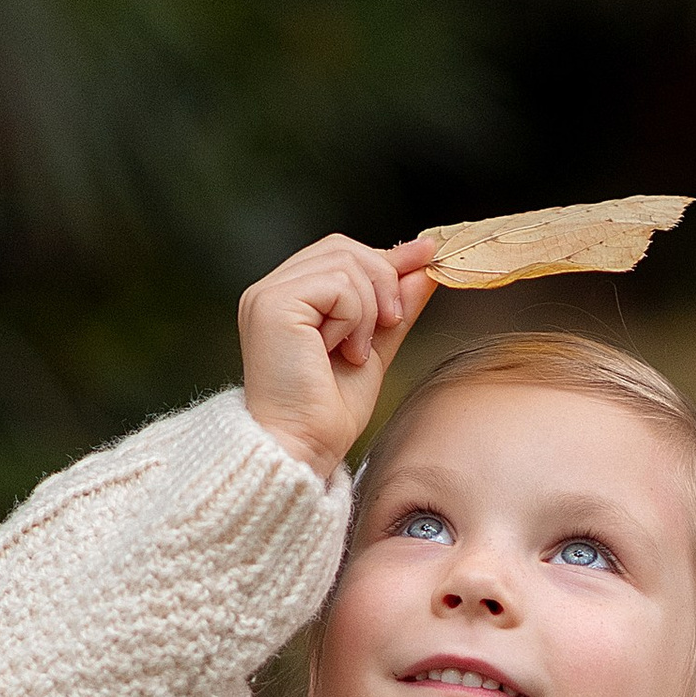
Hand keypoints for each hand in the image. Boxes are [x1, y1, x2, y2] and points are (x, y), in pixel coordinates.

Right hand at [238, 233, 436, 482]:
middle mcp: (271, 290)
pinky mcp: (272, 304)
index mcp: (289, 297)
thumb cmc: (329, 413)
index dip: (385, 256)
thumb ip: (394, 308)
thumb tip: (425, 267)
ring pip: (345, 262)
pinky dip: (354, 319)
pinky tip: (343, 353)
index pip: (340, 253)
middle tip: (390, 324)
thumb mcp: (374, 349)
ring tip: (355, 352)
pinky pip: (337, 285)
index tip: (427, 255)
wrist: (306, 448)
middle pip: (344, 248)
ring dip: (368, 310)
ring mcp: (268, 295)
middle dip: (383, 281)